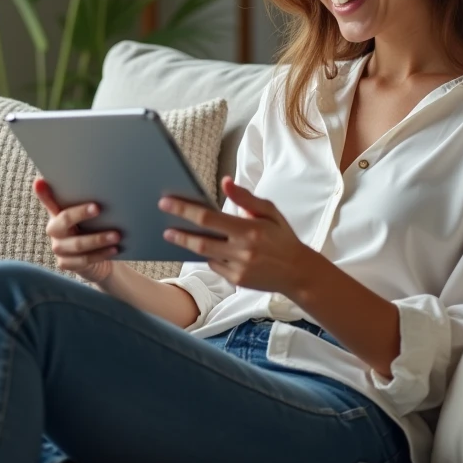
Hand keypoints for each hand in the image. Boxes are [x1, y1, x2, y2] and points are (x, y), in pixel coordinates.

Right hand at [33, 176, 118, 283]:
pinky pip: (84, 260)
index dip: (43, 193)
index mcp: (57, 213)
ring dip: (98, 239)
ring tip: (117, 235)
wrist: (97, 259)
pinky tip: (114, 249)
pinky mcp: (66, 264)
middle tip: (98, 208)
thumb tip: (95, 184)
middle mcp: (54, 230)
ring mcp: (59, 248)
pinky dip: (101, 254)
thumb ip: (88, 200)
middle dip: (80, 213)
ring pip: (77, 244)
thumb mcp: (90, 214)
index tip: (41, 182)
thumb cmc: (92, 229)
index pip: (48, 200)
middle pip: (63, 220)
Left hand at [159, 176, 317, 294]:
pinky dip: (208, 256)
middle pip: (200, 241)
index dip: (184, 210)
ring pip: (204, 255)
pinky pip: (215, 266)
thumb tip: (225, 182)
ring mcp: (238, 268)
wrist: (298, 272)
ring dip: (188, 244)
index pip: (208, 218)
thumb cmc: (282, 237)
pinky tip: (203, 248)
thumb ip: (245, 197)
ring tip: (174, 234)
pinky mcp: (237, 280)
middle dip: (179, 232)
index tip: (166, 203)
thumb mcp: (269, 212)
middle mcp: (242, 251)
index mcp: (249, 230)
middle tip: (164, 225)